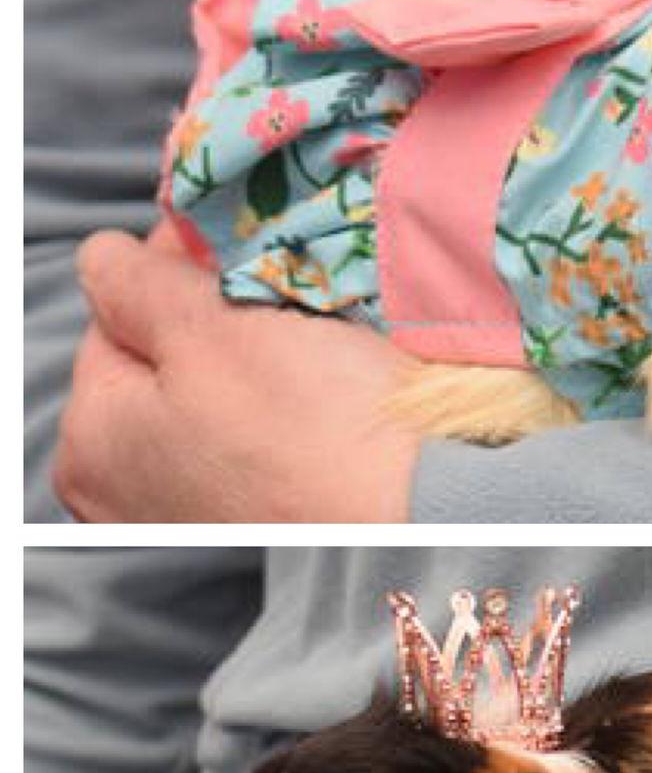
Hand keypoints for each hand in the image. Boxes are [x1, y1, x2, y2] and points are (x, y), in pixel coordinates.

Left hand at [55, 225, 420, 521]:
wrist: (435, 516)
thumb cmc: (319, 429)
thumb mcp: (214, 327)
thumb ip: (138, 281)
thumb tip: (111, 259)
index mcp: (96, 443)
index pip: (118, 313)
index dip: (179, 266)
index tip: (240, 241)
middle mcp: (132, 498)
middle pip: (169, 364)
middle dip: (221, 320)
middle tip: (286, 293)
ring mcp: (200, 523)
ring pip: (222, 404)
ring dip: (265, 366)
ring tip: (321, 344)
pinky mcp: (268, 531)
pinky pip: (268, 447)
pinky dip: (297, 415)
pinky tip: (336, 399)